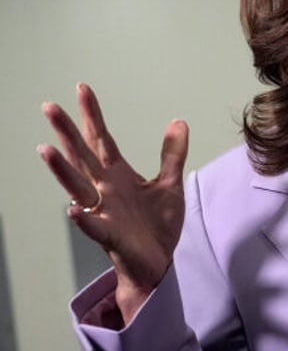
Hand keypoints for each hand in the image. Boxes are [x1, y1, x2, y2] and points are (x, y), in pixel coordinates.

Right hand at [38, 83, 188, 322]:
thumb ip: (172, 154)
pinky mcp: (110, 236)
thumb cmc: (157, 225)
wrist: (158, 262)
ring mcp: (105, 212)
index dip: (92, 115)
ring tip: (46, 150)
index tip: (82, 88)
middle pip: (83, 157)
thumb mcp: (170, 184)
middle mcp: (105, 190)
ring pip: (79, 188)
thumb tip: (178, 121)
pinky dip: (84, 219)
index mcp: (118, 175)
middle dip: (67, 133)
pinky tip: (73, 210)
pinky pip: (94, 227)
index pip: (101, 140)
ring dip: (63, 170)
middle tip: (50, 107)